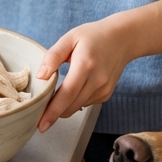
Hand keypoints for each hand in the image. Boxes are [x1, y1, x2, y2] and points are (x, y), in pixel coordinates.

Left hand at [36, 15, 132, 131]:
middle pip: (71, 106)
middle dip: (54, 113)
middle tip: (39, 110)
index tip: (41, 125)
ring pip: (77, 107)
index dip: (52, 111)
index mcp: (85, 65)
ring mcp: (104, 89)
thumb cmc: (93, 36)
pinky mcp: (106, 94)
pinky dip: (75, 100)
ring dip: (64, 106)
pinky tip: (76, 86)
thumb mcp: (70, 38)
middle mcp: (97, 80)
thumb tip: (41, 76)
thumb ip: (53, 56)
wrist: (122, 39)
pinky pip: (85, 103)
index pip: (67, 94)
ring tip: (57, 92)